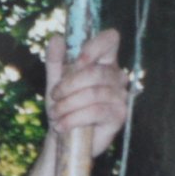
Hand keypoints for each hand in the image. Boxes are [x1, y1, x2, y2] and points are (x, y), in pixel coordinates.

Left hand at [44, 28, 129, 156]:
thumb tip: (56, 38)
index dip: (94, 46)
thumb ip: (55, 60)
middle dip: (67, 86)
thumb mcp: (55, 81)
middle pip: (95, 72)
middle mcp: (116, 76)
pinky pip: (95, 111)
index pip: (110, 40)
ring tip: (55, 115)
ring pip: (92, 94)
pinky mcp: (119, 115)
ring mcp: (120, 96)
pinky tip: (61, 125)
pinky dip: (73, 119)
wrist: (64, 137)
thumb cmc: (63, 106)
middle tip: (54, 98)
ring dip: (66, 105)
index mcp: (103, 62)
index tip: (77, 60)